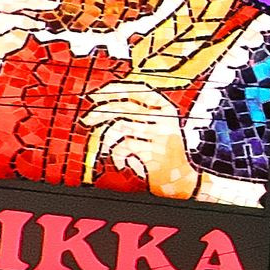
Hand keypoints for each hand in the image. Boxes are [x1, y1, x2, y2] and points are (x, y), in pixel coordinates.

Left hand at [83, 82, 196, 198]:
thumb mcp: (156, 128)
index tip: (95, 94)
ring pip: (120, 126)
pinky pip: (124, 146)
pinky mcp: (154, 152)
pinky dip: (117, 155)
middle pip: (125, 107)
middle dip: (100, 113)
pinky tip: (122, 162)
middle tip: (87, 120)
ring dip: (107, 138)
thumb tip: (103, 103)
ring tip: (105, 147)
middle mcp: (166, 119)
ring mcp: (161, 135)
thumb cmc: (165, 154)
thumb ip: (137, 115)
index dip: (114, 89)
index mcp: (167, 108)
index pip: (138, 89)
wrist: (182, 180)